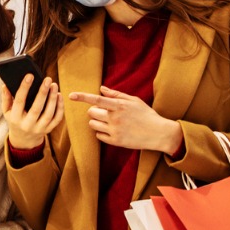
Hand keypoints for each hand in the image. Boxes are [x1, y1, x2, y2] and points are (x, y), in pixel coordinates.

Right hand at [1, 73, 64, 149]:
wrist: (24, 139)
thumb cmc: (15, 120)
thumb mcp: (7, 111)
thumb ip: (6, 98)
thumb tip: (5, 85)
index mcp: (15, 119)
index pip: (19, 102)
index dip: (24, 88)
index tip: (30, 75)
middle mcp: (27, 125)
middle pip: (36, 108)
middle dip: (42, 93)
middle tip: (47, 79)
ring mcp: (39, 129)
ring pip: (48, 113)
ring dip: (53, 98)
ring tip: (54, 85)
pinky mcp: (48, 129)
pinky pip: (57, 118)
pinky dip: (60, 107)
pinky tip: (59, 95)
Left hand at [68, 86, 182, 153]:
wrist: (158, 133)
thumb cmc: (146, 114)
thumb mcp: (134, 101)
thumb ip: (116, 94)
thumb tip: (100, 88)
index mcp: (120, 106)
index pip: (97, 100)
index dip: (83, 97)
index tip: (71, 95)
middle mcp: (115, 118)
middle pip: (91, 113)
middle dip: (94, 111)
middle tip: (104, 112)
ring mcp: (114, 131)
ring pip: (92, 124)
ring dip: (96, 121)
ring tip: (108, 121)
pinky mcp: (115, 141)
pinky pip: (98, 135)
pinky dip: (102, 132)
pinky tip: (112, 130)